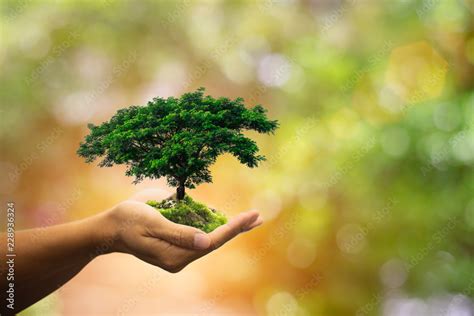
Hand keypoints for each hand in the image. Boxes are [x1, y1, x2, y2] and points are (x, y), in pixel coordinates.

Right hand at [100, 189, 262, 272]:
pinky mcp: (176, 244)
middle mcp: (180, 257)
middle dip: (238, 228)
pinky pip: (201, 235)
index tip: (251, 215)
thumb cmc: (128, 222)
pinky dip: (215, 225)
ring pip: (211, 238)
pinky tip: (226, 220)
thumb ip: (178, 233)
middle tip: (259, 217)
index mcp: (175, 255)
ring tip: (250, 219)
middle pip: (216, 241)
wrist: (111, 228)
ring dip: (230, 228)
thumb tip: (207, 241)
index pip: (212, 241)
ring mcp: (178, 252)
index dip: (233, 228)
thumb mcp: (152, 223)